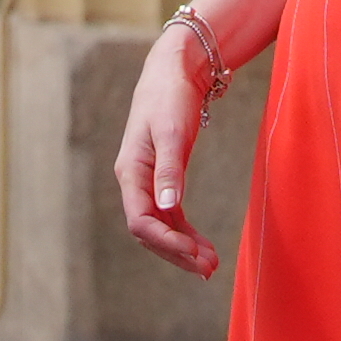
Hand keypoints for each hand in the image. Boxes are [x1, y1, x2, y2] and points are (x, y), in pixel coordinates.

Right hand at [115, 34, 223, 278]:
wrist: (175, 70)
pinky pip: (170, 215)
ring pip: (160, 226)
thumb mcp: (172, 131)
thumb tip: (166, 207)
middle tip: (208, 270)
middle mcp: (135, 181)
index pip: (140, 221)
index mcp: (131, 171)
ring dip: (182, 247)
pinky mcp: (163, 177)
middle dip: (176, 252)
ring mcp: (148, 181)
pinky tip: (202, 246)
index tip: (194, 255)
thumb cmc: (170, 96)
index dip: (165, 242)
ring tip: (210, 265)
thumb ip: (169, 170)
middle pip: (149, 231)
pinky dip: (185, 232)